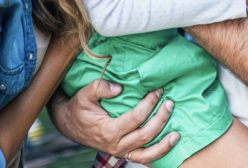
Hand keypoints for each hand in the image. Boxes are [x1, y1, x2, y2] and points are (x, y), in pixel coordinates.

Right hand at [46, 80, 178, 161]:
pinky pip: (143, 159)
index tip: (157, 91)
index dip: (149, 104)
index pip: (136, 118)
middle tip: (170, 103)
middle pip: (145, 135)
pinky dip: (157, 154)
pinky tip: (168, 146)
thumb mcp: (85, 94)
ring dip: (164, 144)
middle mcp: (116, 145)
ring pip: (147, 154)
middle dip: (161, 118)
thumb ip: (100, 87)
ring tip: (177, 133)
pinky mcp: (124, 154)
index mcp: (108, 130)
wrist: (70, 125)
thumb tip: (119, 87)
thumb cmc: (79, 107)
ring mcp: (121, 152)